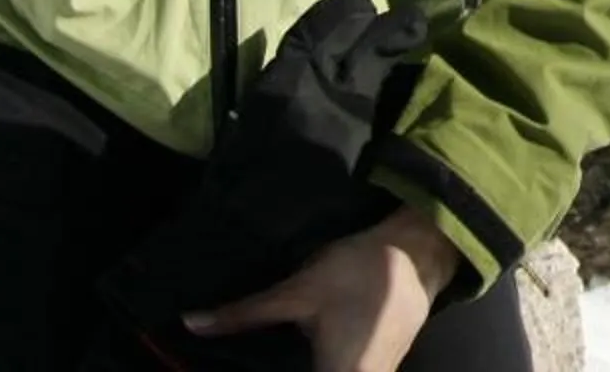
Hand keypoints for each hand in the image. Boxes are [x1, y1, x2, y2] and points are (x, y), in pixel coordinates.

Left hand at [183, 205, 458, 371]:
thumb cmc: (359, 274)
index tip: (226, 370)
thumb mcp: (298, 290)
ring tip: (271, 357)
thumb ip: (246, 314)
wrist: (419, 250)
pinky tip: (302, 354)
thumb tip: (190, 324)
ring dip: (299, 367)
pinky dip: (321, 365)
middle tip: (253, 359)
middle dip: (281, 368)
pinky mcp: (383, 365)